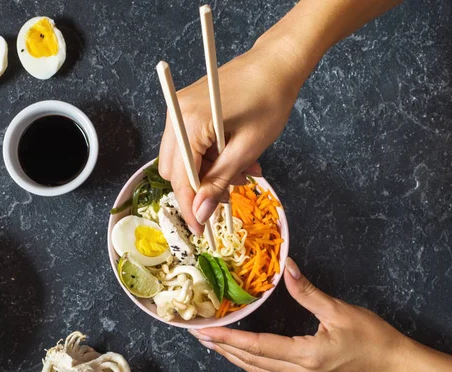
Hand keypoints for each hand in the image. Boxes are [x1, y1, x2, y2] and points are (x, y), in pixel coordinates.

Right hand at [158, 38, 307, 234]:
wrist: (277, 62)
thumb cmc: (269, 100)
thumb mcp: (248, 148)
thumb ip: (219, 182)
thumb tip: (199, 214)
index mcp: (188, 122)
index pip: (179, 177)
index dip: (189, 206)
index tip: (200, 229)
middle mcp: (176, 114)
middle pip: (174, 169)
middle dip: (200, 187)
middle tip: (229, 193)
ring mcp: (180, 109)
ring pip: (184, 158)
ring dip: (210, 172)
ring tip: (244, 172)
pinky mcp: (189, 108)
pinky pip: (192, 143)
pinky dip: (212, 157)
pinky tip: (238, 158)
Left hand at [190, 258, 409, 371]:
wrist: (394, 366)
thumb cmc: (372, 338)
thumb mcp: (339, 311)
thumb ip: (308, 291)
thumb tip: (286, 267)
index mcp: (305, 355)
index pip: (257, 347)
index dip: (228, 338)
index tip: (205, 331)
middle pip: (251, 362)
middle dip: (222, 348)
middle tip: (199, 336)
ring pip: (258, 371)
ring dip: (233, 358)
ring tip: (213, 345)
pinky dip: (251, 364)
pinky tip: (242, 356)